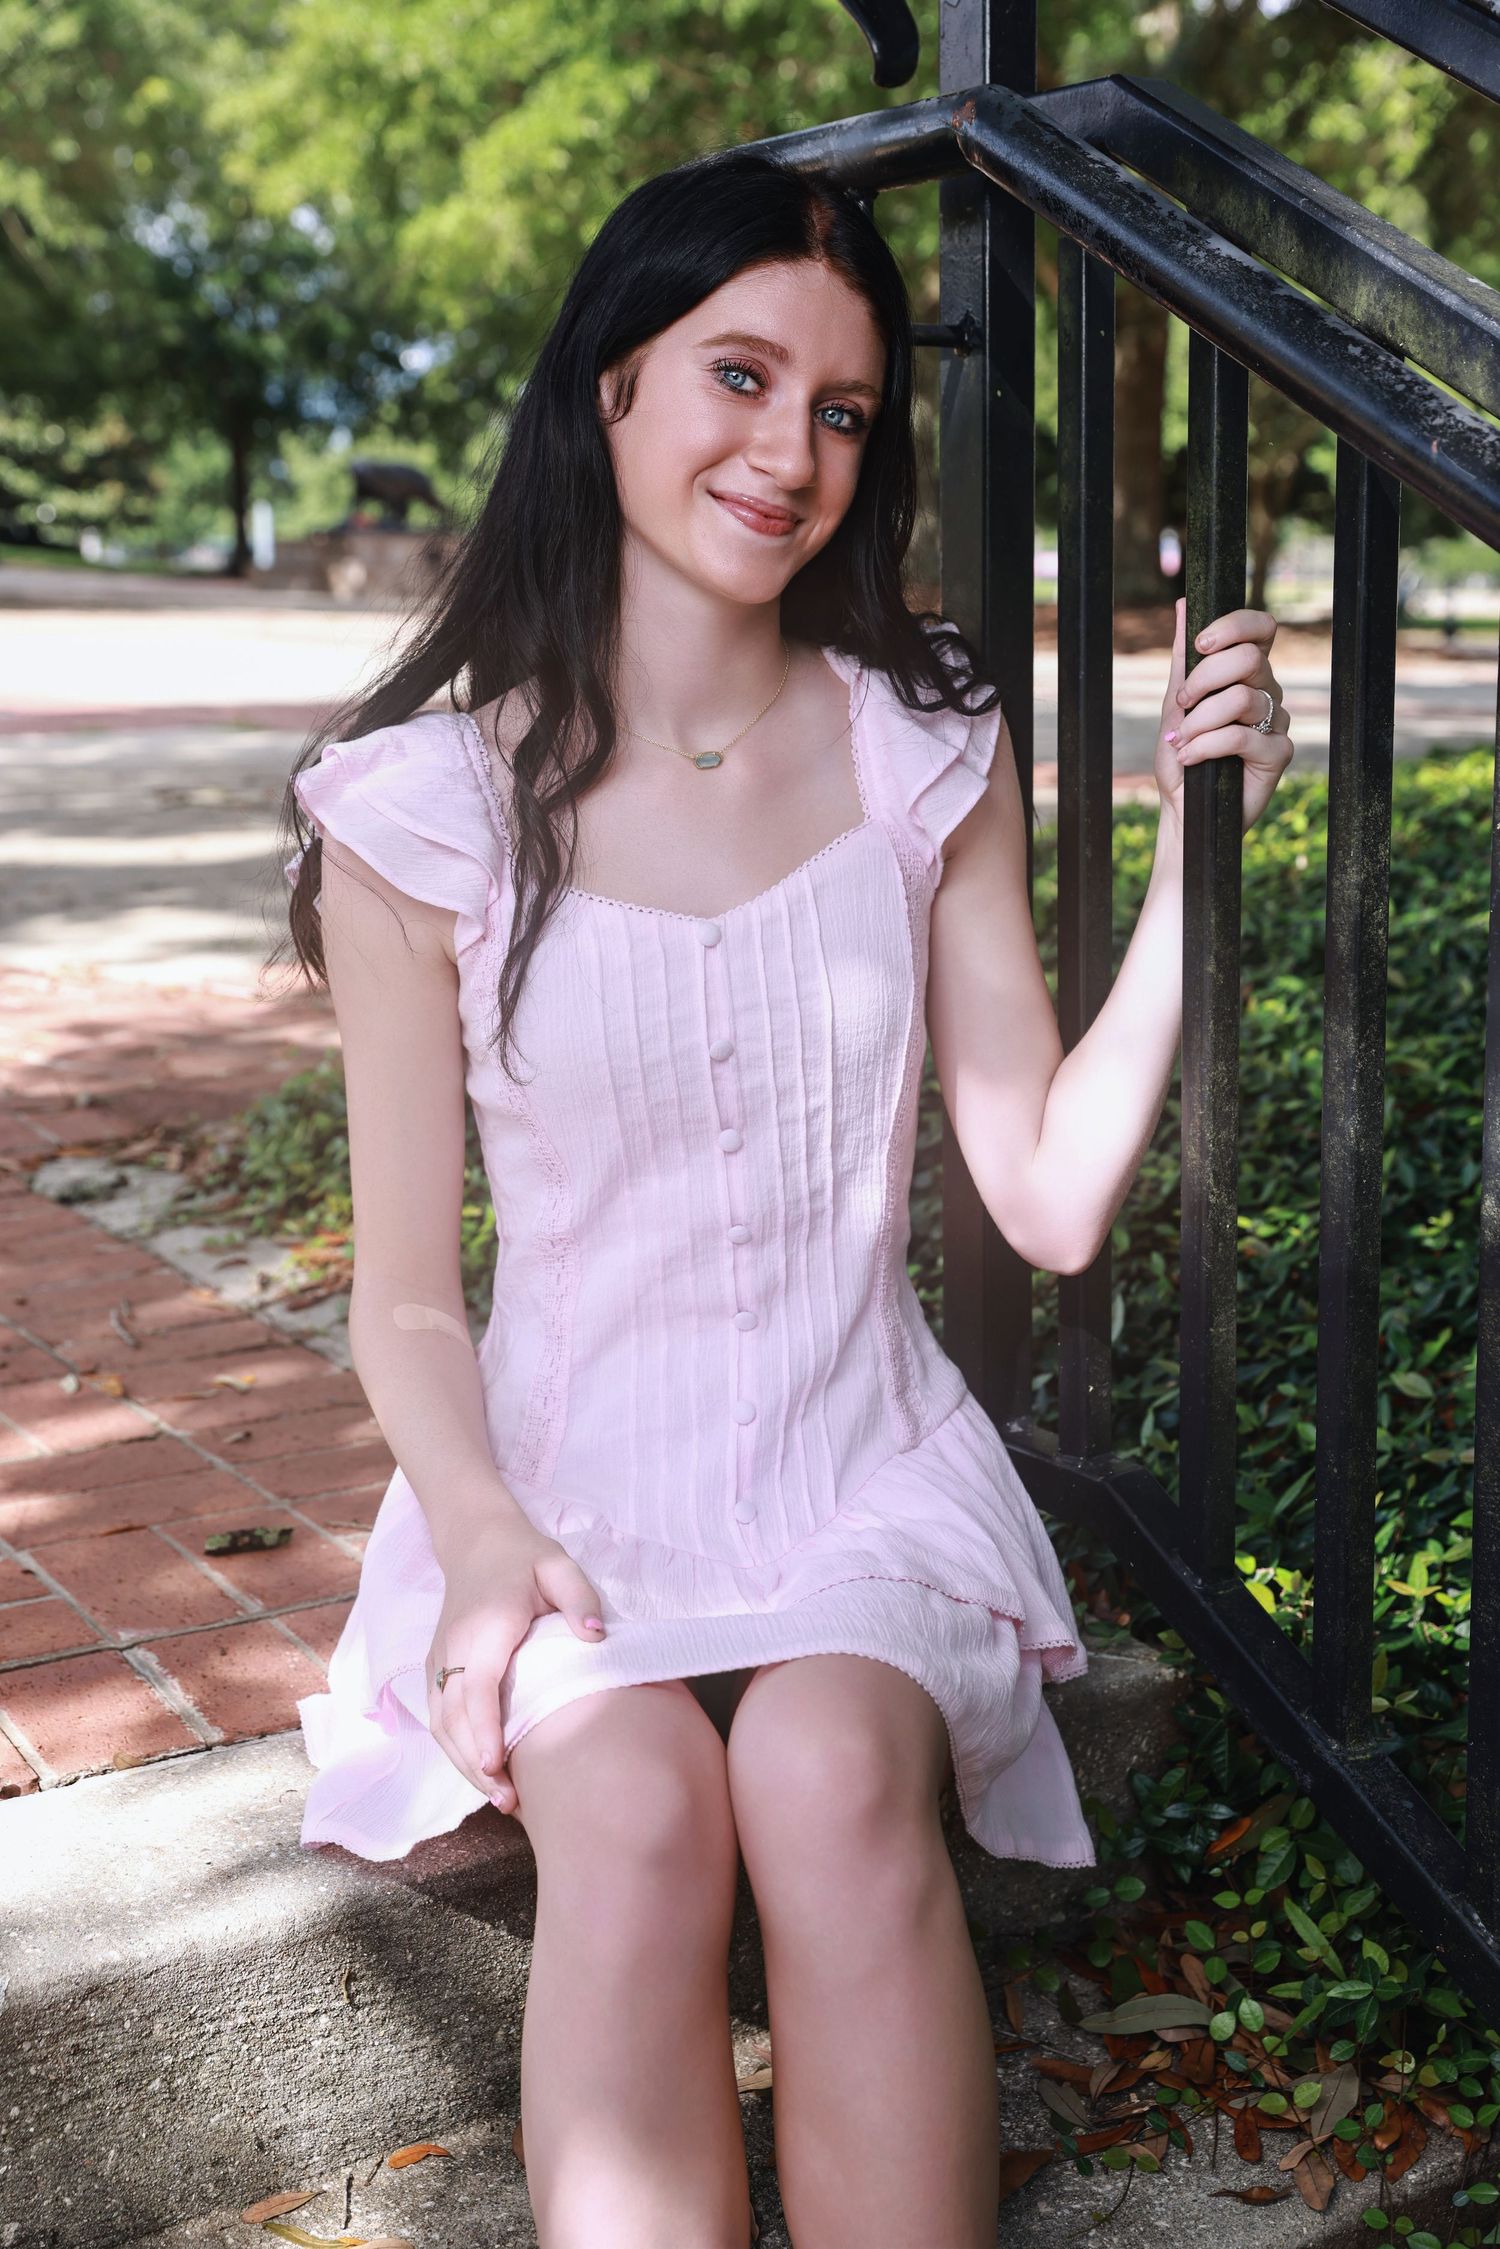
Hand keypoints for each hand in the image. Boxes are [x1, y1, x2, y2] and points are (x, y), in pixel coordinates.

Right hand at [426, 1513, 606, 1814]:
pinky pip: (438, 1714)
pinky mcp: (435, 1665)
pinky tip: (481, 1771)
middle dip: (476, 1763)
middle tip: (510, 1803)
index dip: (484, 1729)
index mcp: (486, 1626)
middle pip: (455, 1716)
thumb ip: (579, 1599)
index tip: (496, 1766)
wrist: (476, 1539)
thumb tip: (595, 1637)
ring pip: (441, 1722)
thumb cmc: (525, 1557)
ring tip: (499, 1798)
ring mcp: (439, 1658)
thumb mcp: (559, 1566)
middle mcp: (455, 1646)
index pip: (479, 1686)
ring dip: (463, 1762)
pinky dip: (454, 1747)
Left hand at [1155, 598, 1295, 837]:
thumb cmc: (1182, 757)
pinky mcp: (1279, 754)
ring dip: (1200, 721)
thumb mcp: (1176, 703)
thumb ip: (1184, 657)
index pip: (1261, 628)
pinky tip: (1190, 759)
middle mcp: (1268, 693)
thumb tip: (1184, 603)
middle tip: (1181, 705)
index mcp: (1247, 674)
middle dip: (1204, 679)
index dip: (1235, 626)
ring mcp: (1278, 722)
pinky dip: (1205, 746)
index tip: (1200, 644)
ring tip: (1182, 742)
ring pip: (1242, 699)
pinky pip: (1242, 736)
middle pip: (1250, 659)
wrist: (1184, 810)